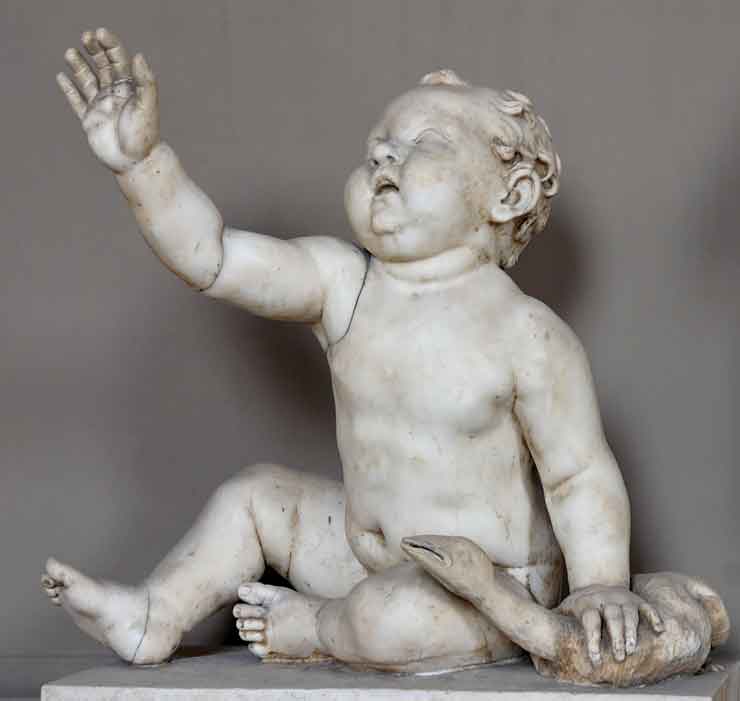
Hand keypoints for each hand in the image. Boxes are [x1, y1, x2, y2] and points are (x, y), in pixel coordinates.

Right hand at [57, 28, 158, 172]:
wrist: (135, 163)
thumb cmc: (144, 136)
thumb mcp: (148, 107)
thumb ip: (145, 82)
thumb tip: (138, 56)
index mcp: (129, 89)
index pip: (118, 61)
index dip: (110, 46)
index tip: (100, 34)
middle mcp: (115, 95)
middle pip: (102, 66)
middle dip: (94, 50)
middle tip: (85, 37)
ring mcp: (101, 106)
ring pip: (87, 81)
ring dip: (78, 66)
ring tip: (70, 52)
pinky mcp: (90, 120)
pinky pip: (77, 102)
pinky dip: (69, 90)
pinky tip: (61, 77)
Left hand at [558, 584, 663, 665]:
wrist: (595, 584)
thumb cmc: (579, 607)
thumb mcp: (565, 610)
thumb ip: (555, 622)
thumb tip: (536, 639)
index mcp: (587, 604)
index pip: (590, 622)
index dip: (593, 641)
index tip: (595, 660)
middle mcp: (606, 600)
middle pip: (613, 617)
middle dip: (616, 638)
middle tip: (618, 657)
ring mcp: (622, 598)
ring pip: (629, 613)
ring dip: (632, 631)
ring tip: (632, 648)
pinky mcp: (636, 600)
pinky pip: (648, 607)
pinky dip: (654, 618)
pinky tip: (659, 631)